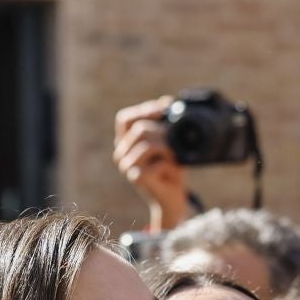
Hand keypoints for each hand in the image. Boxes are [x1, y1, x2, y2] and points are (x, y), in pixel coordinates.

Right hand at [113, 96, 193, 230]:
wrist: (171, 199)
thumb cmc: (170, 169)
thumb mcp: (169, 143)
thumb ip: (165, 124)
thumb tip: (168, 101)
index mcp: (125, 141)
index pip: (125, 119)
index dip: (144, 110)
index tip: (165, 107)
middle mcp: (121, 153)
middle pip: (140, 129)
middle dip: (163, 131)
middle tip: (178, 140)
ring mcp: (127, 166)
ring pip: (148, 145)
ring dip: (169, 149)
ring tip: (177, 157)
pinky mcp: (137, 178)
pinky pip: (158, 163)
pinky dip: (171, 165)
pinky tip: (174, 171)